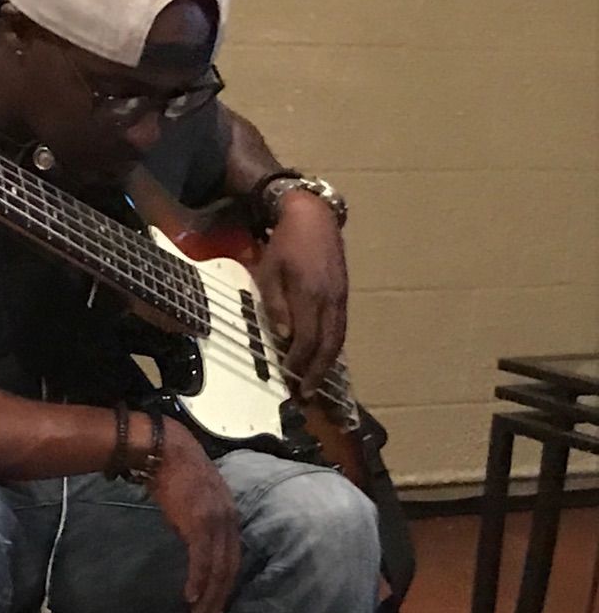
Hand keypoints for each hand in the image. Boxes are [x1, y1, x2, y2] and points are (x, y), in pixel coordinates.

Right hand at [147, 425, 240, 612]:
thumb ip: (197, 523)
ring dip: (209, 594)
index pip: (233, 556)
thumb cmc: (176, 473)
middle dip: (220, 595)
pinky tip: (190, 596)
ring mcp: (215, 523)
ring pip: (217, 568)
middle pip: (230, 567)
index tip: (218, 600)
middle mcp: (228, 521)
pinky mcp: (199, 524)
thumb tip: (191, 542)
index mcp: (229, 516)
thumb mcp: (194, 501)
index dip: (226, 581)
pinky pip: (201, 560)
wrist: (168, 451)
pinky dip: (197, 581)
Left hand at [254, 192, 348, 399]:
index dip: (299, 362)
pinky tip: (323, 358)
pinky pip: (341, 327)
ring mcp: (341, 297)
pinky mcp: (344, 293)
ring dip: (327, 365)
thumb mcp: (269, 271)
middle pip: (328, 345)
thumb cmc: (284, 243)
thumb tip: (283, 337)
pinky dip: (333, 347)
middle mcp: (331, 299)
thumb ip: (275, 305)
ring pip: (338, 338)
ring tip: (315, 384)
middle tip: (306, 396)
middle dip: (317, 373)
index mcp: (310, 293)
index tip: (289, 379)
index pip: (307, 338)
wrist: (313, 216)